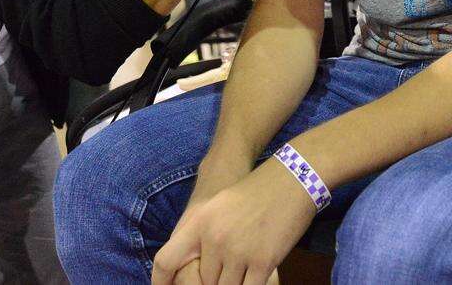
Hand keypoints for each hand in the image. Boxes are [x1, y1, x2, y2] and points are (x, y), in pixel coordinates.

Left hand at [152, 159, 314, 284]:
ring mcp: (238, 251)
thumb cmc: (256, 191)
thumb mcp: (219, 205)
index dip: (160, 283)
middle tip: (233, 265)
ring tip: (248, 264)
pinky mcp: (263, 261)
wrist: (292, 178)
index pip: (166, 261)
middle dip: (217, 280)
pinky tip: (258, 273)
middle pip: (204, 282)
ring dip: (236, 282)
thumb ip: (203, 234)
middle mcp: (214, 237)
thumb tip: (194, 268)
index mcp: (200, 221)